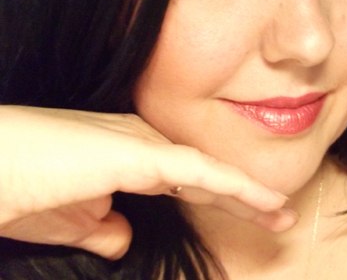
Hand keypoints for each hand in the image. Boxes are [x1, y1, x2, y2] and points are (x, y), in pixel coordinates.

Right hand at [0, 106, 295, 258]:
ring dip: (248, 193)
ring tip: (282, 213)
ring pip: (210, 172)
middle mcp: (146, 144)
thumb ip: (105, 228)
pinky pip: (199, 171)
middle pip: (206, 176)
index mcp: (133, 158)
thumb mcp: (75, 222)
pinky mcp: (142, 152)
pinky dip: (234, 185)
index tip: (251, 216)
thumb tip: (123, 237)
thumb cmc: (29, 193)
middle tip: (280, 215)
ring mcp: (146, 145)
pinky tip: (263, 200)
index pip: (189, 181)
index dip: (221, 198)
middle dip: (244, 197)